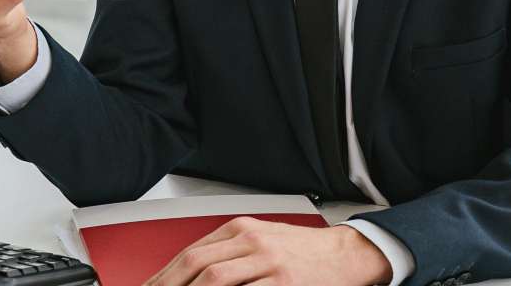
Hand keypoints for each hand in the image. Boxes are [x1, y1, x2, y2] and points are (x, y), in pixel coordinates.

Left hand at [143, 217, 392, 285]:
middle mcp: (252, 241)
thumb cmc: (304, 252)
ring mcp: (268, 262)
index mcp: (242, 229)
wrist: (346, 255)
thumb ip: (228, 253)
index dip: (164, 276)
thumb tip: (191, 272)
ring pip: (214, 280)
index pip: (190, 253)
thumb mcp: (262, 241)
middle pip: (196, 265)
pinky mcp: (284, 283)